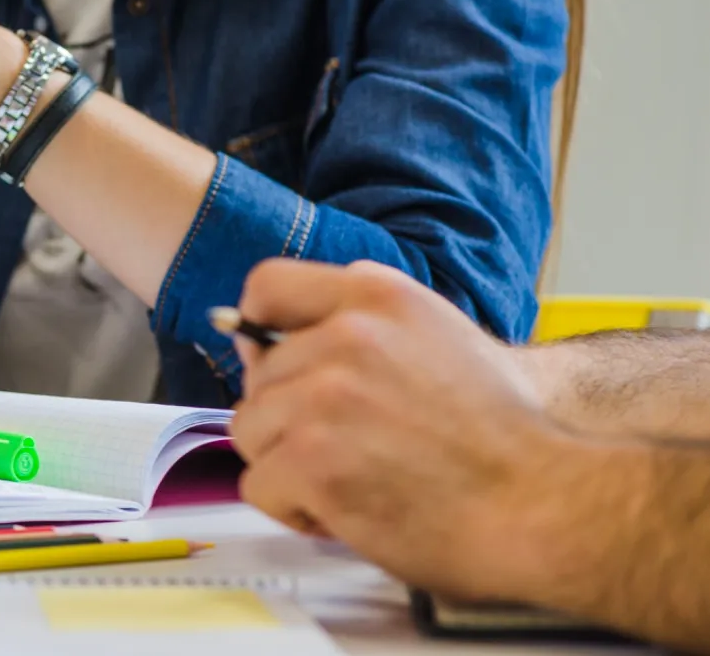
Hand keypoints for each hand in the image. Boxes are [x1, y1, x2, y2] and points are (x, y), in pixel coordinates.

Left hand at [229, 260, 566, 600]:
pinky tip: (349, 510)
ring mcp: (324, 396)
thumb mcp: (438, 338)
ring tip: (356, 478)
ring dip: (290, 466)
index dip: (257, 330)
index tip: (265, 362)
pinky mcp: (312, 458)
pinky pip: (260, 486)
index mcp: (376, 297)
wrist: (546, 506)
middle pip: (259, 376)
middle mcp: (346, 335)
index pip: (268, 286)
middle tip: (350, 448)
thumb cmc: (503, 438)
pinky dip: (294, 509)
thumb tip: (268, 342)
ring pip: (251, 431)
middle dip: (288, 419)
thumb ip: (360, 326)